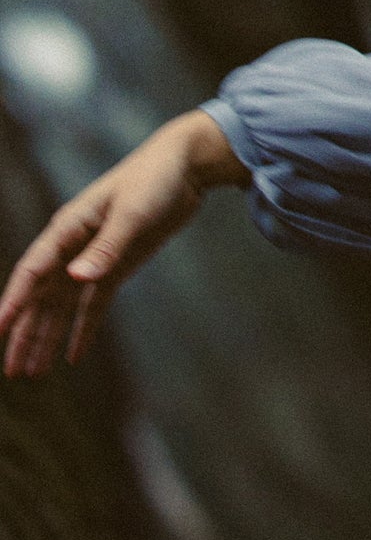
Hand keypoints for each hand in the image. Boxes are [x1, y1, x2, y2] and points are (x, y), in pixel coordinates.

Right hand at [0, 110, 246, 379]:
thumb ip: (106, 247)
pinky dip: (82, 330)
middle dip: (23, 333)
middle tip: (11, 370)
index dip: (13, 302)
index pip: (32, 271)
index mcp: (68, 229)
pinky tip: (73, 356)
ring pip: (61, 306)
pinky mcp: (115, 267)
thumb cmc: (153, 180)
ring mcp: (93, 258)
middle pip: (40, 297)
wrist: (184, 166)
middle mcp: (72, 247)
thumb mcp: (132, 212)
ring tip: (32, 372)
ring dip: (47, 337)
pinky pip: (92, 306)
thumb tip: (77, 278)